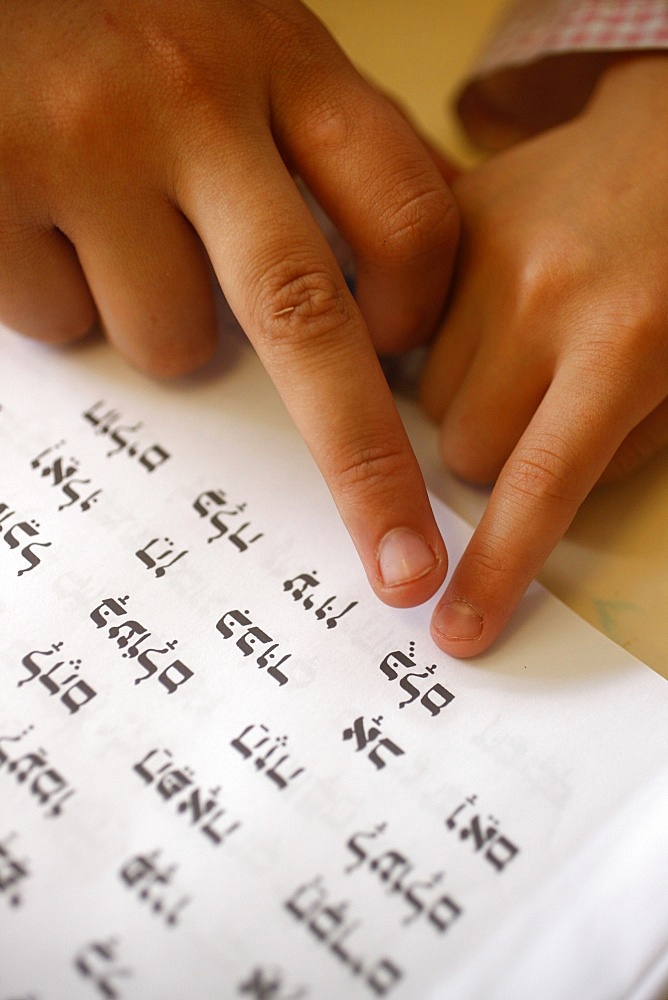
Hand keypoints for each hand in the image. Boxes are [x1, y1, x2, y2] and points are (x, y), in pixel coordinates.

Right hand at [1, 0, 458, 607]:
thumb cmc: (132, 25)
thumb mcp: (251, 49)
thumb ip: (330, 144)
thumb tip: (417, 265)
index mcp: (283, 61)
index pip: (405, 211)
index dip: (416, 307)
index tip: (403, 354)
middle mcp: (194, 99)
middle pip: (305, 317)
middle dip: (364, 464)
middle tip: (402, 565)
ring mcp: (86, 146)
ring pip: (167, 340)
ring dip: (158, 324)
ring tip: (119, 238)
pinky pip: (58, 321)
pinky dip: (61, 300)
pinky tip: (48, 227)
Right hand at [421, 55, 667, 655]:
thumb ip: (620, 446)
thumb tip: (535, 496)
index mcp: (625, 346)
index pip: (537, 489)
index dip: (493, 570)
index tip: (455, 629)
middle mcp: (542, 300)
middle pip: (467, 451)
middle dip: (498, 458)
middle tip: (542, 412)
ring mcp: (487, 253)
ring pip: (431, 399)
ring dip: (470, 400)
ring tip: (522, 350)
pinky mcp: (455, 221)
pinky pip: (412, 330)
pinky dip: (445, 345)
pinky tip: (490, 311)